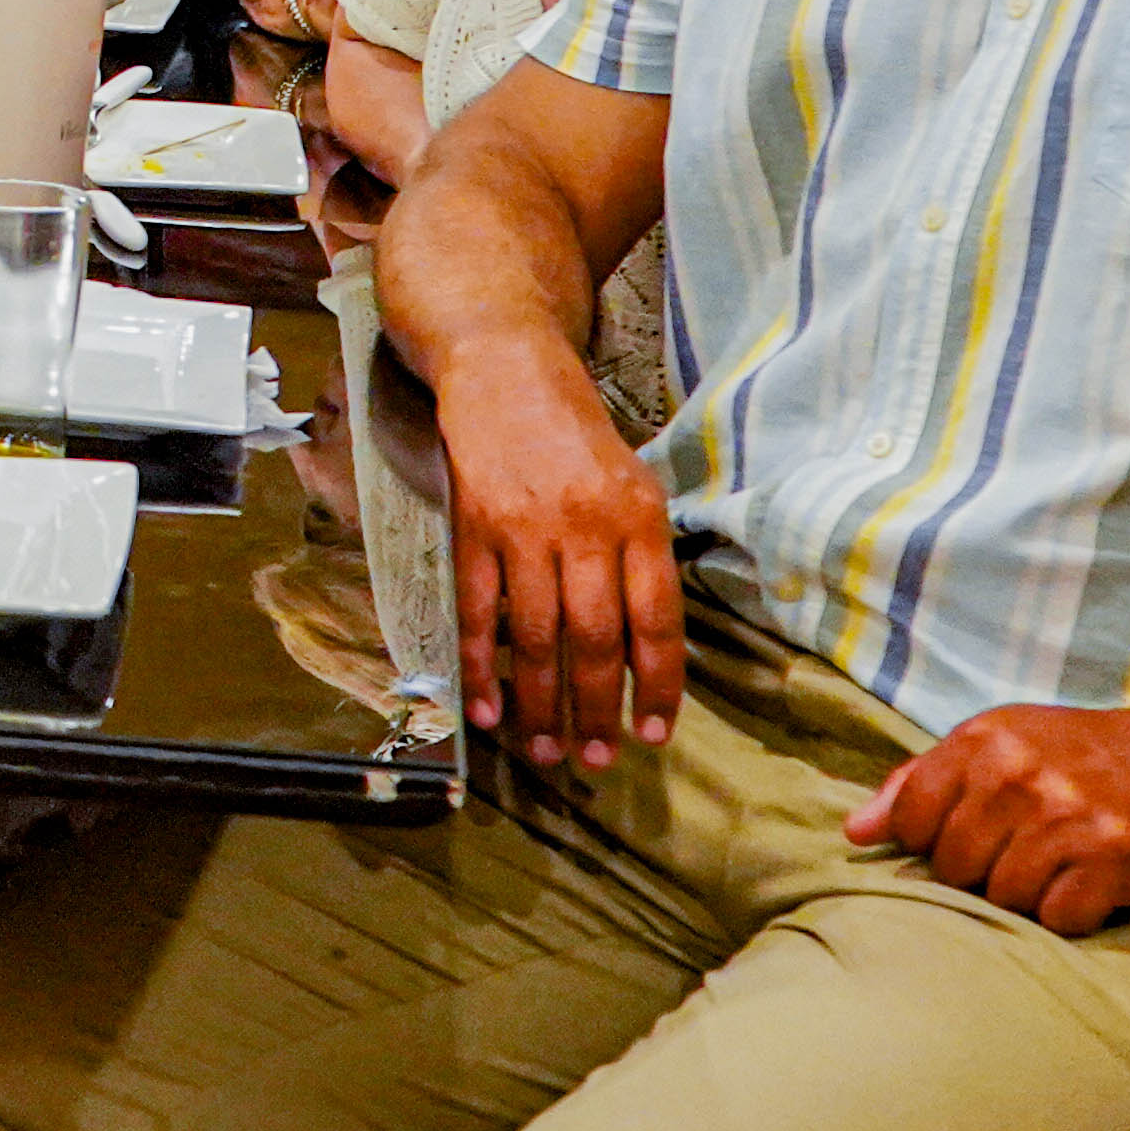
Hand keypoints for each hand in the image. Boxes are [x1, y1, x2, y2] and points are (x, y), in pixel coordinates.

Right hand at [432, 351, 678, 769]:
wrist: (505, 368)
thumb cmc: (577, 434)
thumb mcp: (633, 485)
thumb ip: (640, 559)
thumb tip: (642, 653)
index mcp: (639, 518)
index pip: (654, 619)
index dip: (656, 685)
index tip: (654, 734)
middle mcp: (586, 525)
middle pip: (595, 638)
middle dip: (596, 710)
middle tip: (595, 762)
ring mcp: (525, 526)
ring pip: (537, 635)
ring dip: (540, 703)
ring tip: (544, 752)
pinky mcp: (473, 527)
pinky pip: (478, 610)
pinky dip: (481, 666)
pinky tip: (485, 710)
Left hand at [849, 700, 1129, 933]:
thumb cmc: (1087, 755)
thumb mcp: (1002, 743)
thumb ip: (923, 782)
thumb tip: (855, 832)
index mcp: (985, 741)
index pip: (910, 820)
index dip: (930, 841)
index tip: (966, 836)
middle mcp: (1019, 777)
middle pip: (952, 867)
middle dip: (980, 873)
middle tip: (1023, 852)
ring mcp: (1066, 822)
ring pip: (1001, 899)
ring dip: (1026, 896)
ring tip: (1058, 866)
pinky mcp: (1109, 865)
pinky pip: (1054, 921)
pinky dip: (1069, 914)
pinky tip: (1089, 885)